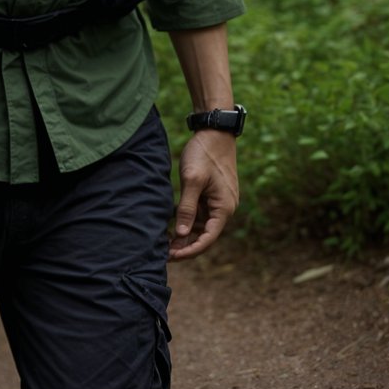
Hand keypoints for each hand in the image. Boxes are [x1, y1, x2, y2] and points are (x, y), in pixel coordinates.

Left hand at [168, 131, 238, 260]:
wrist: (214, 131)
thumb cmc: (204, 153)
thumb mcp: (192, 180)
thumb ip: (186, 208)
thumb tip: (180, 234)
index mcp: (224, 208)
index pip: (208, 239)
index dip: (189, 250)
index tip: (172, 257)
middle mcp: (225, 208)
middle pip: (205, 235)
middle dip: (185, 245)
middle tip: (163, 253)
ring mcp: (219, 201)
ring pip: (202, 225)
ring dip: (185, 233)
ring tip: (164, 241)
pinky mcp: (212, 194)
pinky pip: (200, 213)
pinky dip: (187, 219)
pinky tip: (171, 223)